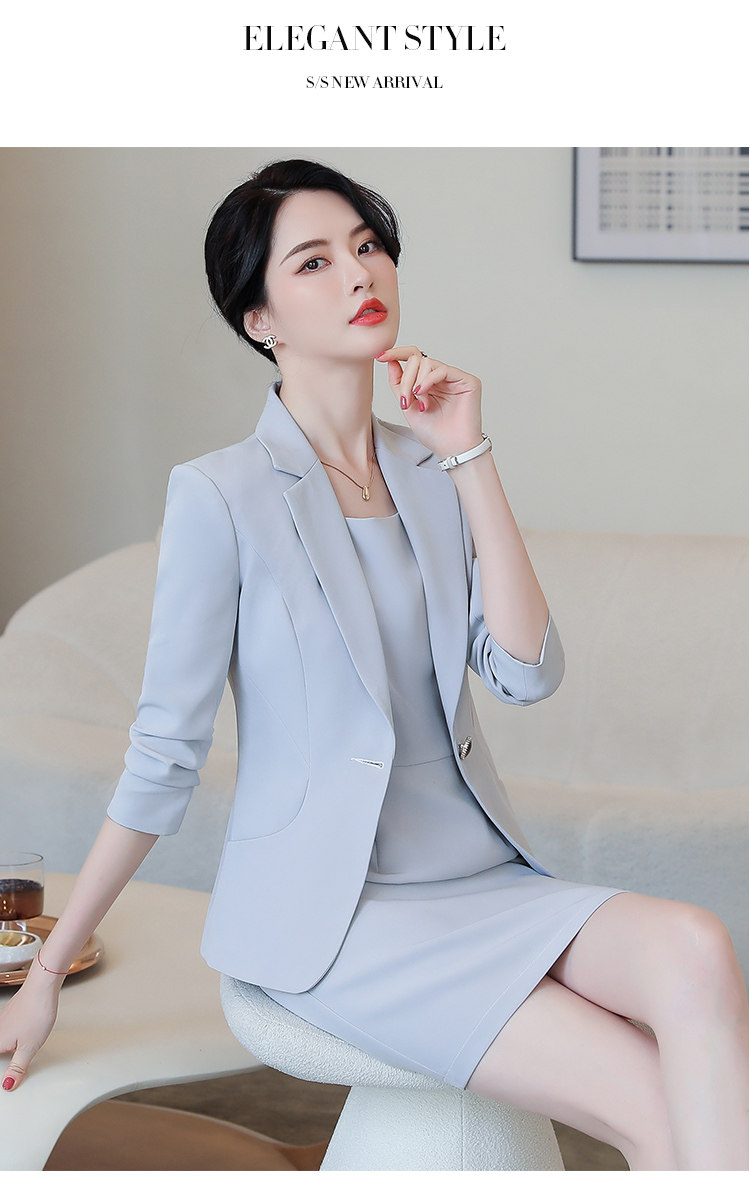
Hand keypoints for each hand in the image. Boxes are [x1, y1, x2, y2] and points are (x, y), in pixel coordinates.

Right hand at [0, 966, 60, 1091]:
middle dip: (4, 1057)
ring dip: (5, 1047)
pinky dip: (8, 1037)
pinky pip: (5, 1029)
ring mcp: (3, 1020)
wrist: (42, 987)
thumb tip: (8, 1084)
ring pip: (1, 1038)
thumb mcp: (29, 1048)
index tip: (4, 1079)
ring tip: (16, 1054)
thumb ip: (17, 1067)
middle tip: (10, 1073)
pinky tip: (18, 1037)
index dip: (2, 1069)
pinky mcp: (11, 1013)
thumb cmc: (36, 1013)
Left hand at [375, 345, 483, 460]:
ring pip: (427, 363)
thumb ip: (399, 384)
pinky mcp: (468, 381)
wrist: (451, 450)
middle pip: (417, 359)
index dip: (397, 354)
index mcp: (429, 382)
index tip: (380, 357)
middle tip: (405, 400)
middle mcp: (442, 378)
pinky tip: (423, 394)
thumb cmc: (434, 433)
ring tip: (419, 404)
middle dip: (406, 379)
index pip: (414, 358)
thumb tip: (390, 361)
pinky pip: (442, 370)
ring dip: (416, 383)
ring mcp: (455, 378)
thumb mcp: (407, 406)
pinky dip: (428, 380)